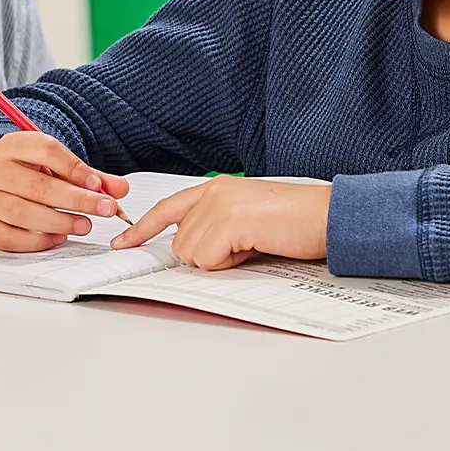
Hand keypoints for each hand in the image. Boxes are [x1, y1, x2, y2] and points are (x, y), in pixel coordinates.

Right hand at [0, 131, 129, 252]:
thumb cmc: (25, 169)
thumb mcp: (53, 162)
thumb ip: (87, 176)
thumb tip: (120, 189)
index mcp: (14, 145)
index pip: (46, 151)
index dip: (75, 169)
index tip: (99, 185)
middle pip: (38, 186)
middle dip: (76, 200)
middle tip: (105, 209)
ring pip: (24, 214)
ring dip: (60, 222)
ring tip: (85, 225)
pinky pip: (9, 238)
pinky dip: (37, 241)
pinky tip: (59, 238)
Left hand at [112, 176, 329, 269]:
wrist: (327, 217)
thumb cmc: (295, 222)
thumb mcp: (248, 219)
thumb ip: (217, 226)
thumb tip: (192, 252)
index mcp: (216, 188)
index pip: (168, 208)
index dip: (142, 229)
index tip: (122, 244)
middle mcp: (213, 191)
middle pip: (180, 243)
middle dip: (208, 257)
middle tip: (245, 245)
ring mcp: (219, 204)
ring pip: (191, 254)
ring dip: (221, 261)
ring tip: (253, 244)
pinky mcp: (229, 221)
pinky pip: (208, 259)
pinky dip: (230, 263)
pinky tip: (255, 245)